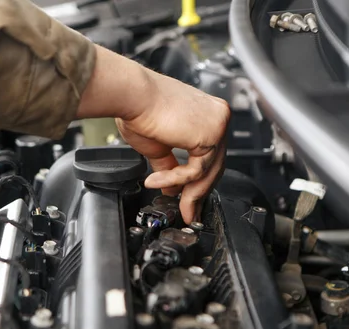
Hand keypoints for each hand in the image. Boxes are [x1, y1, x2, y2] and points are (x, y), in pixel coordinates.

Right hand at [76, 45, 229, 222]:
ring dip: (187, 192)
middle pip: (215, 165)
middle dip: (198, 193)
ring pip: (209, 171)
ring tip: (171, 202)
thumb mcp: (158, 145)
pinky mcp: (212, 133)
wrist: (130, 94)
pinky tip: (157, 181)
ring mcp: (218, 123)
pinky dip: (175, 179)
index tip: (189, 201)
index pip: (210, 155)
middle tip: (188, 213)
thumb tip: (173, 189)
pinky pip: (197, 170)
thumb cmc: (137, 109)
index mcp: (207, 115)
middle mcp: (217, 116)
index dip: (199, 181)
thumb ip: (170, 165)